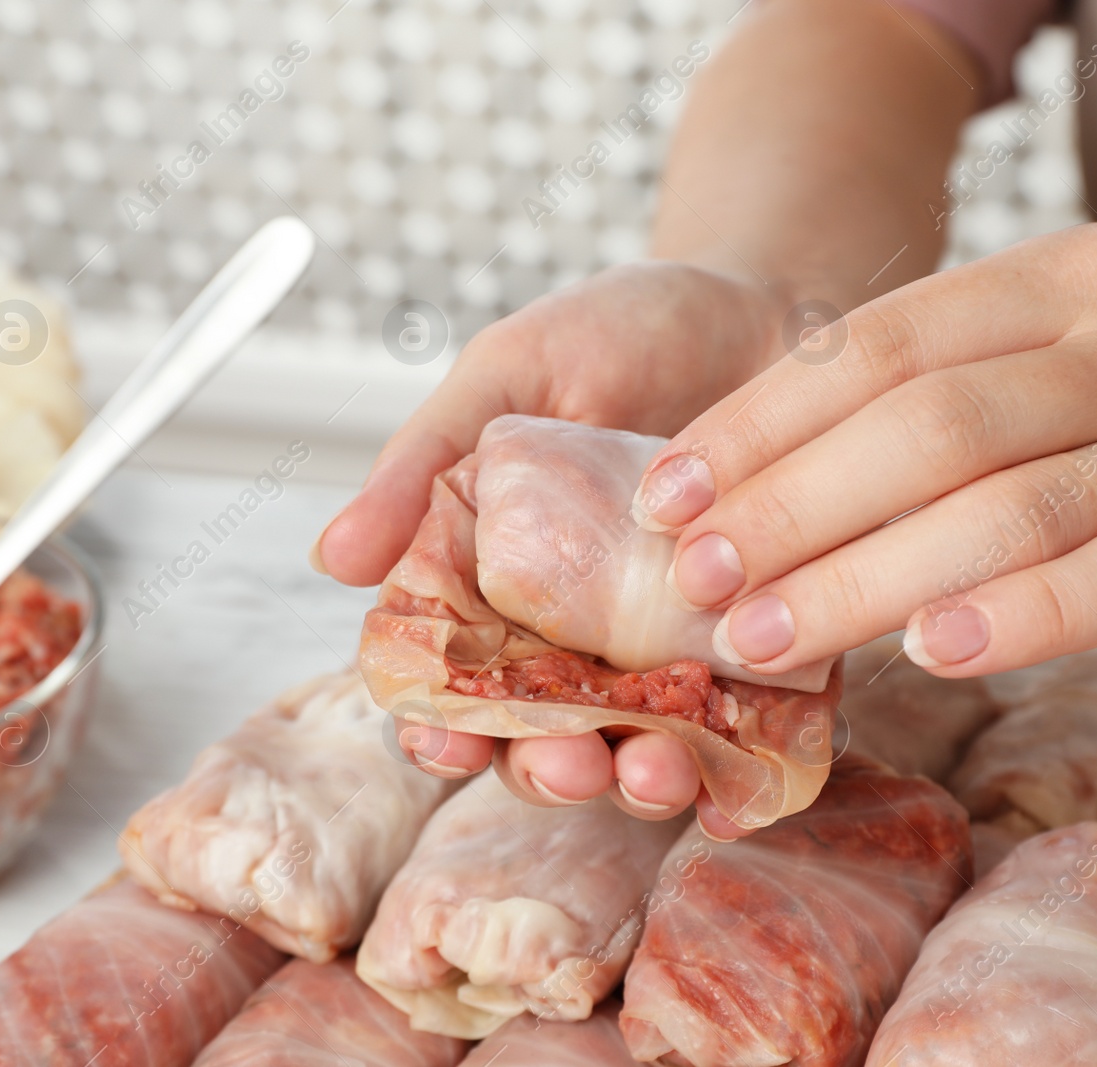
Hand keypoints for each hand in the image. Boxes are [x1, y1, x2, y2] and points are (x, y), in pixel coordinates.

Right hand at [316, 261, 788, 829]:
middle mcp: (582, 635)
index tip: (448, 742)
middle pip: (547, 737)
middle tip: (572, 762)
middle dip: (551, 768)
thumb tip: (332, 557)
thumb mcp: (510, 374)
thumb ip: (421, 464)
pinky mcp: (764, 648)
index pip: (456, 681)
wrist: (760, 299)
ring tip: (659, 772)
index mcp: (502, 584)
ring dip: (643, 782)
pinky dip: (745, 770)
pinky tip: (742, 785)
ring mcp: (673, 651)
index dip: (444, 725)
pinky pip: (755, 731)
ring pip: (643, 749)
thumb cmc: (620, 329)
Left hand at [632, 223, 1096, 677]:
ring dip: (869, 579)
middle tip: (699, 581)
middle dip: (792, 509)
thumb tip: (753, 487)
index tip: (672, 496)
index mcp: (1053, 279)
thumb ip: (931, 391)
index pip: (877, 347)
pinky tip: (933, 652)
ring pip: (1008, 508)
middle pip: (928, 426)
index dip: (761, 425)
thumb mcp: (1054, 340)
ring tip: (768, 639)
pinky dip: (1019, 617)